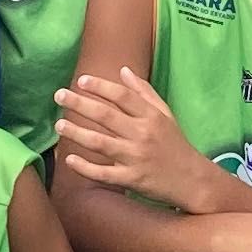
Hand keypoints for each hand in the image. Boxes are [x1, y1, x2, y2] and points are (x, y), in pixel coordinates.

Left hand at [51, 67, 221, 206]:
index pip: (122, 96)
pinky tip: (69, 160)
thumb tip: (123, 70)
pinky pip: (103, 174)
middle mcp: (142, 135)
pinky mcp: (132, 180)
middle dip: (80, 104)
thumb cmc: (175, 144)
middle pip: (106, 116)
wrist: (193, 180)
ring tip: (59, 125)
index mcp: (151, 117)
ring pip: (100, 143)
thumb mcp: (165, 114)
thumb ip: (144, 92)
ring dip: (76, 133)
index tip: (81, 80)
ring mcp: (136, 158)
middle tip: (59, 95)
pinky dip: (85, 168)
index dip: (100, 86)